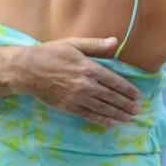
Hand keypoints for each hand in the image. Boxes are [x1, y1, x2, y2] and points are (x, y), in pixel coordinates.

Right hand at [22, 36, 142, 126]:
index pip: (115, 81)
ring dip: (118, 114)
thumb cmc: (51, 53)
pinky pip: (89, 116)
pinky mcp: (68, 107)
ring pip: (103, 109)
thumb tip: (115, 42)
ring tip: (129, 118)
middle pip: (111, 97)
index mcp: (89, 68)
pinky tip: (111, 123)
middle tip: (137, 110)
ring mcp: (77, 98)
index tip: (138, 96)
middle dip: (126, 105)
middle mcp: (86, 85)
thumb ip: (95, 45)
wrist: (27, 70)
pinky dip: (102, 120)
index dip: (128, 90)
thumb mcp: (74, 44)